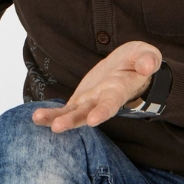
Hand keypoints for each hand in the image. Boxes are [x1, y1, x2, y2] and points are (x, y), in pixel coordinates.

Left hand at [32, 41, 161, 132]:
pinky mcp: (80, 100)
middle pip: (87, 113)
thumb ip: (148, 60)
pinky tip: (35, 117)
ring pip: (72, 114)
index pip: (111, 103)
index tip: (93, 120)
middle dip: (72, 120)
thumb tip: (148, 66)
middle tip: (57, 127)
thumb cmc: (140, 62)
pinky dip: (51, 114)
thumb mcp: (147, 55)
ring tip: (37, 118)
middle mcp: (103, 101)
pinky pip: (64, 109)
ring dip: (55, 118)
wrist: (131, 68)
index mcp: (119, 91)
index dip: (102, 111)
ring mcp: (90, 102)